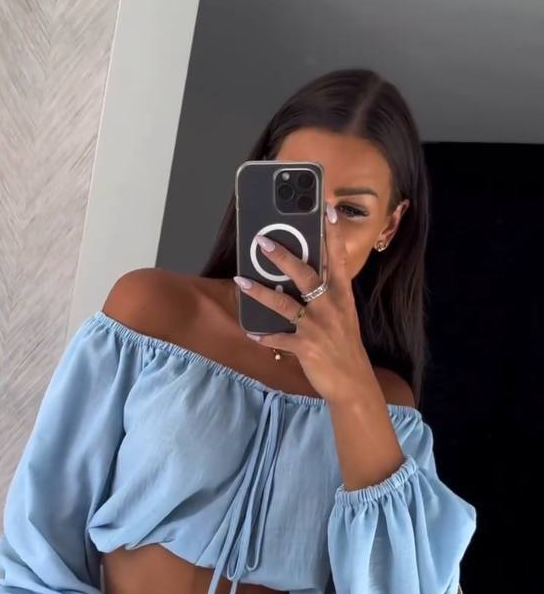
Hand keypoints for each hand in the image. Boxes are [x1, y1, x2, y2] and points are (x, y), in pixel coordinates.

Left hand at [235, 202, 374, 404]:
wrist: (353, 382)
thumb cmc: (345, 346)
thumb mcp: (343, 316)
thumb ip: (327, 296)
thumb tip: (306, 278)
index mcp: (341, 297)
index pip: (337, 260)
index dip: (333, 235)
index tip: (328, 211)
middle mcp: (330, 308)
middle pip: (305, 275)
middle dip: (282, 257)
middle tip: (263, 241)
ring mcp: (317, 328)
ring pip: (285, 304)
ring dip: (260, 292)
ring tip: (241, 280)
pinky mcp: (306, 347)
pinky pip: (279, 339)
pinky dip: (264, 336)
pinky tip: (251, 332)